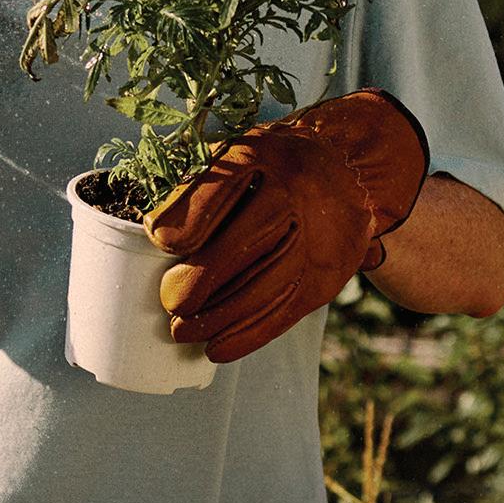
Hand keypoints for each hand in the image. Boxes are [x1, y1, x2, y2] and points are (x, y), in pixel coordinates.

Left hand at [143, 90, 428, 361]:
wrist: (349, 172)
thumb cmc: (270, 168)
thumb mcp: (238, 153)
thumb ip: (199, 185)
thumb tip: (153, 236)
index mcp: (264, 155)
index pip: (223, 187)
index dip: (190, 217)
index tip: (159, 241)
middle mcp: (295, 194)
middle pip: (251, 240)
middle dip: (205, 277)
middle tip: (171, 302)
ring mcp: (318, 238)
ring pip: (268, 285)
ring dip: (220, 317)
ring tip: (180, 331)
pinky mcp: (327, 276)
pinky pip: (286, 312)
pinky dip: (248, 336)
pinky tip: (215, 349)